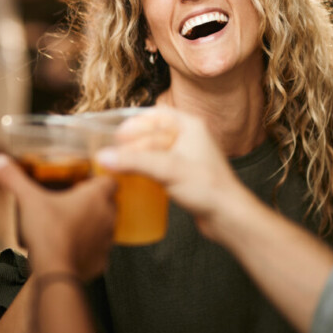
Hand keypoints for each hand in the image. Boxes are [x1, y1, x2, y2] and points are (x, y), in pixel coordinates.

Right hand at [0, 154, 116, 279]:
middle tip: (73, 202)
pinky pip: (98, 251)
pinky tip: (70, 248)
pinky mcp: (101, 262)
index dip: (99, 180)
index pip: (110, 181)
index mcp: (96, 197)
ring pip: (104, 228)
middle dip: (94, 202)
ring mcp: (106, 241)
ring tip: (69, 225)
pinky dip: (87, 249)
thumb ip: (14, 178)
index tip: (85, 182)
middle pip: (109, 204)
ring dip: (92, 225)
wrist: (54, 272)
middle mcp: (107, 217)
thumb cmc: (47, 233)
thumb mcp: (28, 200)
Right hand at [95, 109, 253, 241]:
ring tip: (118, 165)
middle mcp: (189, 137)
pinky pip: (158, 165)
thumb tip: (104, 156)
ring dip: (136, 157)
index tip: (115, 134)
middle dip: (131, 143)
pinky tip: (134, 177)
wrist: (228, 217)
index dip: (134, 123)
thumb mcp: (168, 169)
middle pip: (152, 133)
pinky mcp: (184, 174)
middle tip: (111, 152)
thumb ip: (135, 161)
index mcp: (189, 125)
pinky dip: (145, 169)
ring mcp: (186, 156)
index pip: (156, 115)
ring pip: (154, 151)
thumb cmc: (209, 189)